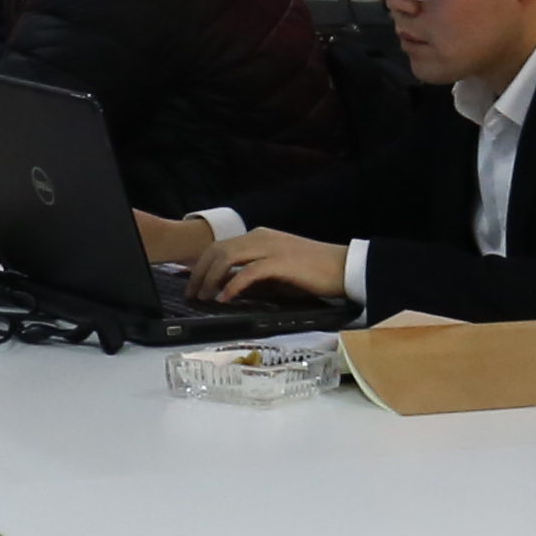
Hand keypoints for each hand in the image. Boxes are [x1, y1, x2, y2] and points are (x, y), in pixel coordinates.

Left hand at [188, 223, 349, 305]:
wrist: (343, 267)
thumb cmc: (312, 273)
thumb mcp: (277, 273)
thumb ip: (254, 276)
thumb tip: (228, 289)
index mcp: (260, 237)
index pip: (220, 246)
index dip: (201, 264)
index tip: (191, 282)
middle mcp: (261, 237)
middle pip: (217, 249)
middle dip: (199, 272)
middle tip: (192, 293)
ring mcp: (270, 247)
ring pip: (227, 257)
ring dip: (210, 278)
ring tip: (203, 297)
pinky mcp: (281, 262)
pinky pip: (248, 272)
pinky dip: (232, 285)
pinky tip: (225, 298)